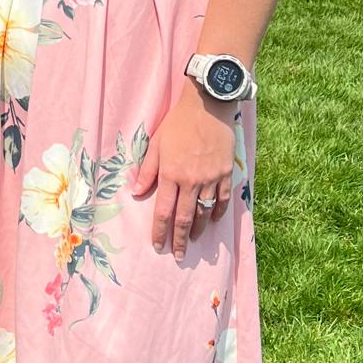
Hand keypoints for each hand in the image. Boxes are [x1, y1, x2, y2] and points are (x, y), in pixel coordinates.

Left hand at [130, 85, 236, 260]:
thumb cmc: (178, 124)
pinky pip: (223, 200)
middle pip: (185, 218)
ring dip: (199, 230)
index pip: (163, 211)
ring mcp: (211, 179)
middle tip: (178, 256)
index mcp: (170, 174)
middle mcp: (191, 181)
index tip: (158, 246)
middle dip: (180, 240)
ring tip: (194, 241)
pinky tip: (214, 220)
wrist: (207, 106)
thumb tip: (136, 193)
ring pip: (204, 212)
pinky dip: (218, 212)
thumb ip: (147, 171)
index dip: (160, 231)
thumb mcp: (156, 144)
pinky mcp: (226, 173)